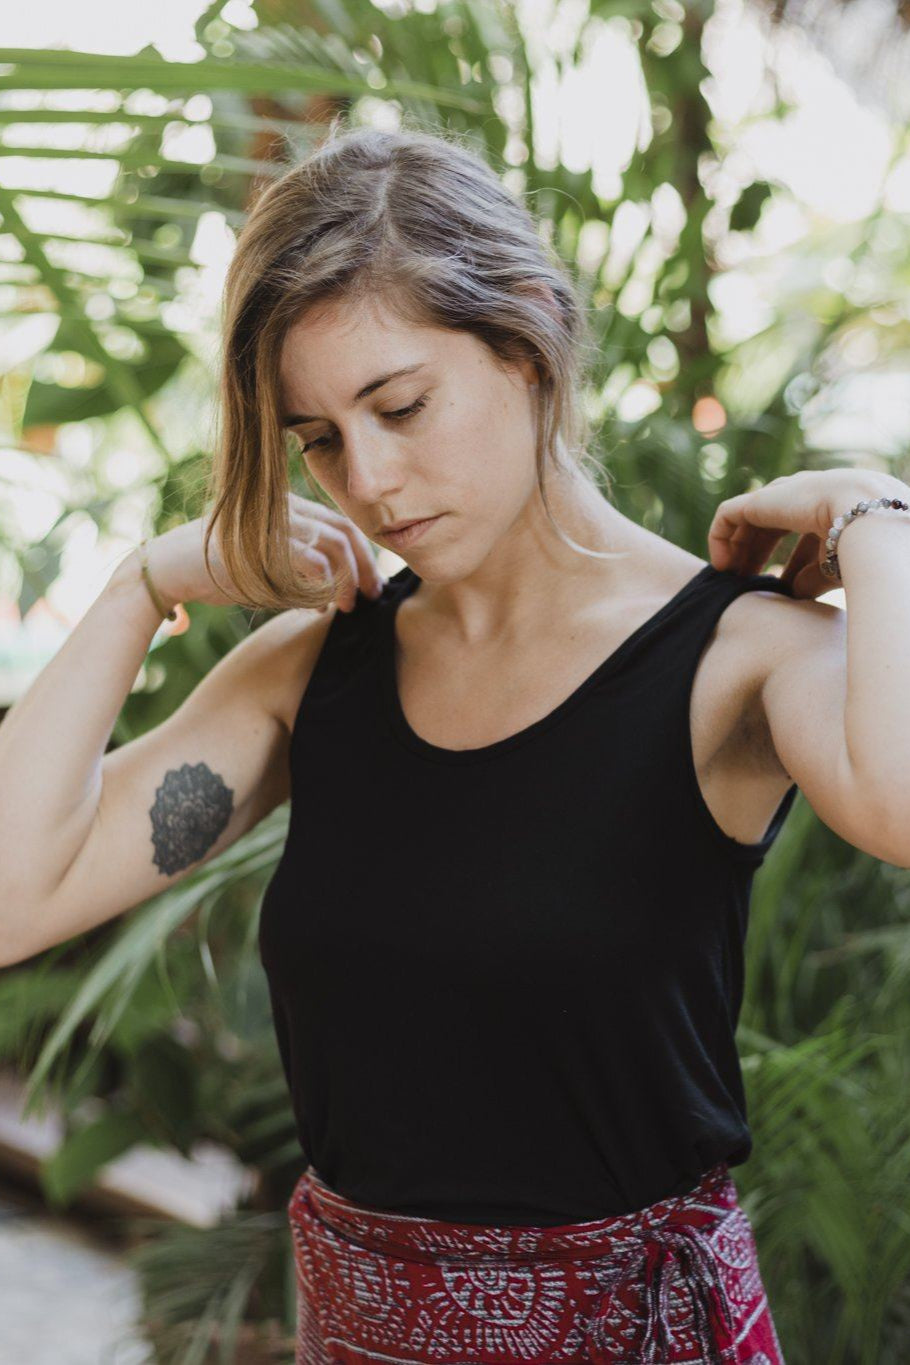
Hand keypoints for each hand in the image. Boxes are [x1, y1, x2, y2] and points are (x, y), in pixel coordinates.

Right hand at [113, 494, 384, 612]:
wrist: (168, 567)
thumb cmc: (214, 572)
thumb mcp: (265, 570)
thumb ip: (298, 575)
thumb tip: (331, 598)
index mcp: (287, 507)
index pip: (340, 523)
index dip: (363, 554)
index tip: (370, 583)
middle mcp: (283, 509)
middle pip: (343, 531)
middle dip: (365, 567)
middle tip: (372, 596)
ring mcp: (272, 523)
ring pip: (332, 546)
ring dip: (347, 580)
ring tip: (349, 606)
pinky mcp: (262, 543)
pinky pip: (310, 561)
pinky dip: (324, 585)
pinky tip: (322, 605)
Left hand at [706, 469, 909, 598]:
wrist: (861, 519)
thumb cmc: (860, 546)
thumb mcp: (833, 566)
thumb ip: (811, 578)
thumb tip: (793, 593)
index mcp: (821, 504)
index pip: (787, 528)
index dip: (773, 556)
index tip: (770, 584)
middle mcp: (799, 495)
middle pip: (764, 524)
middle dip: (751, 554)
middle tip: (742, 582)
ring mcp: (779, 494)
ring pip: (744, 519)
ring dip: (733, 549)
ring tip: (728, 578)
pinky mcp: (759, 500)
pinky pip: (727, 514)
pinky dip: (719, 538)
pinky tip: (722, 565)